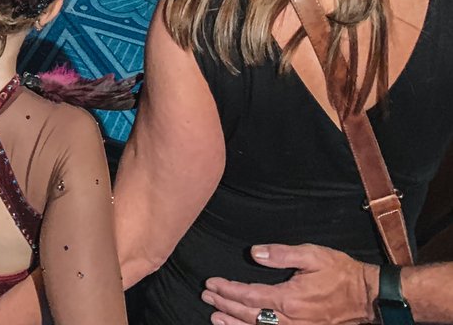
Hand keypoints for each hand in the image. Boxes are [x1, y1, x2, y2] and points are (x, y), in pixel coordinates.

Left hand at [201, 243, 376, 324]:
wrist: (366, 296)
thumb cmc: (338, 272)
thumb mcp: (311, 255)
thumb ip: (280, 254)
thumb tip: (254, 254)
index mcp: (289, 298)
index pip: (250, 296)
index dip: (228, 290)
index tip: (212, 283)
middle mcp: (291, 319)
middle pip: (250, 315)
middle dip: (225, 305)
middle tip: (206, 297)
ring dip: (234, 324)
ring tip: (215, 318)